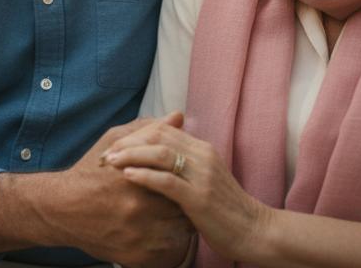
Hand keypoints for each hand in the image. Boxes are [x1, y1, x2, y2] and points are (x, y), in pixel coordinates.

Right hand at [39, 115, 193, 267]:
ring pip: (179, 231)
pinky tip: (158, 229)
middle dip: (184, 201)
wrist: (61, 208)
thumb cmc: (89, 172)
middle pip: (182, 206)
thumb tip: (178, 116)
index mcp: (137, 176)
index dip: (184, 177)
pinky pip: (167, 251)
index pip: (180, 178)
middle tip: (180, 197)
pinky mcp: (135, 256)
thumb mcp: (113, 141)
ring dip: (179, 223)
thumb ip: (148, 129)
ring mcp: (137, 234)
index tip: (182, 176)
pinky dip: (167, 241)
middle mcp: (138, 207)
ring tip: (170, 213)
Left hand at [103, 115, 270, 263]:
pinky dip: (144, 175)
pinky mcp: (200, 197)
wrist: (255, 231)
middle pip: (158, 136)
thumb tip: (157, 159)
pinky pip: (167, 180)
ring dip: (131, 155)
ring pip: (160, 153)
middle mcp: (203, 156)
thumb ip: (184, 166)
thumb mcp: (204, 180)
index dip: (135, 134)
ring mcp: (202, 175)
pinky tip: (127, 175)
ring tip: (110, 162)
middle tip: (105, 154)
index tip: (114, 146)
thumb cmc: (225, 210)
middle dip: (127, 142)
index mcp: (202, 149)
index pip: (163, 129)